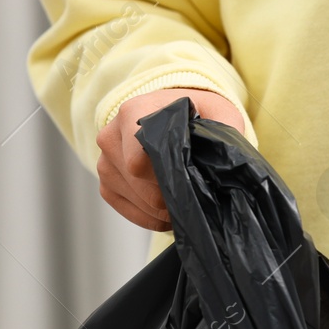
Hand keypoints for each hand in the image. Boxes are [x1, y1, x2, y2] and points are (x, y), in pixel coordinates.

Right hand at [95, 88, 245, 231]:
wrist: (168, 115)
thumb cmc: (193, 115)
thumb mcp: (216, 111)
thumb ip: (224, 127)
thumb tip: (224, 156)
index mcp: (133, 113)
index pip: (138, 160)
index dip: (167, 178)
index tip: (189, 180)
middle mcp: (110, 136)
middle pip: (138, 183)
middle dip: (170, 196)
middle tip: (194, 196)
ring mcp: (104, 162)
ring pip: (136, 200)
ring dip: (164, 209)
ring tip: (184, 200)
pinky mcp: (106, 184)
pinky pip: (128, 211)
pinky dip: (152, 217)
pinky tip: (170, 211)